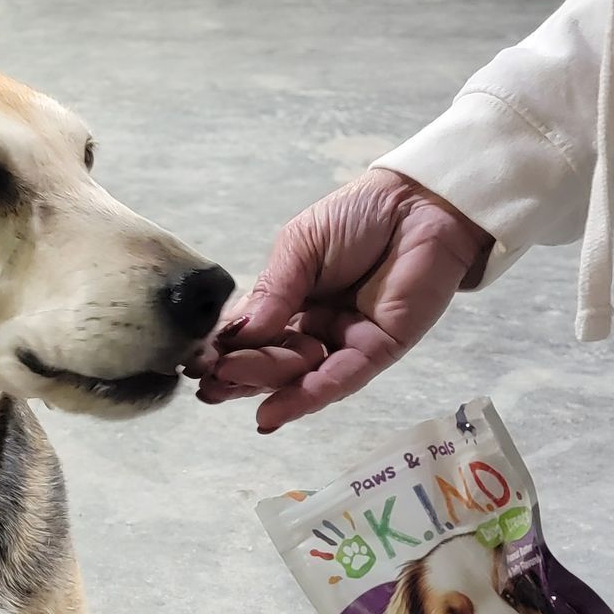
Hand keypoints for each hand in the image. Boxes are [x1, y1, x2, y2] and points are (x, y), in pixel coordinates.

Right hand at [186, 168, 492, 431]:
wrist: (419, 203)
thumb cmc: (357, 216)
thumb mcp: (298, 247)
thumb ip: (272, 293)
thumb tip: (234, 336)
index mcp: (291, 302)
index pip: (252, 336)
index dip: (225, 351)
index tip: (195, 364)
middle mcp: (314, 329)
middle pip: (272, 361)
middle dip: (240, 373)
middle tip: (209, 383)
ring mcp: (345, 343)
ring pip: (300, 375)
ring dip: (265, 383)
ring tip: (229, 387)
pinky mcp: (379, 351)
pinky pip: (340, 379)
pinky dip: (307, 397)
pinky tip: (274, 410)